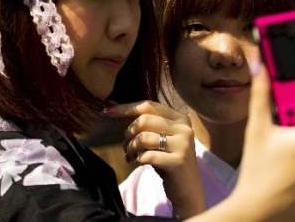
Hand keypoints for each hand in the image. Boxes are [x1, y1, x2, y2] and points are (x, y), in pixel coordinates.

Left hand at [103, 100, 204, 217]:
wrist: (187, 189)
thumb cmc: (167, 160)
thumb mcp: (155, 138)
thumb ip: (137, 122)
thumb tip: (111, 106)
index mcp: (179, 118)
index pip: (148, 105)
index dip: (125, 108)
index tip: (106, 112)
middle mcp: (184, 128)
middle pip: (144, 120)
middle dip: (128, 132)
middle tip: (125, 145)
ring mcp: (183, 145)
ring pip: (144, 137)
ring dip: (131, 147)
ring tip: (130, 155)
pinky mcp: (178, 162)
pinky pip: (148, 156)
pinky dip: (138, 159)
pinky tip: (140, 162)